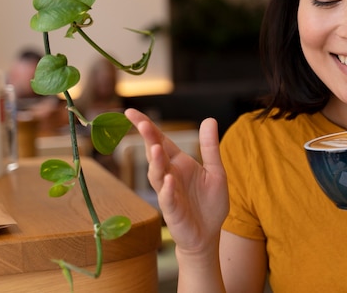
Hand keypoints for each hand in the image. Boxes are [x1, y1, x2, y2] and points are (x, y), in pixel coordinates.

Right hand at [124, 109, 228, 256]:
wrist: (208, 234)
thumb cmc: (209, 203)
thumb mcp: (215, 171)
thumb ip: (210, 147)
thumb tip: (209, 119)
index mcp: (179, 163)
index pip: (160, 140)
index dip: (147, 126)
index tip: (131, 112)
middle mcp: (170, 175)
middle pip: (155, 154)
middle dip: (148, 139)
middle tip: (142, 124)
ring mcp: (169, 193)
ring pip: (157, 175)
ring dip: (156, 162)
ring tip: (155, 148)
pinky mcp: (173, 211)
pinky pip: (167, 199)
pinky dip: (167, 190)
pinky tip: (169, 180)